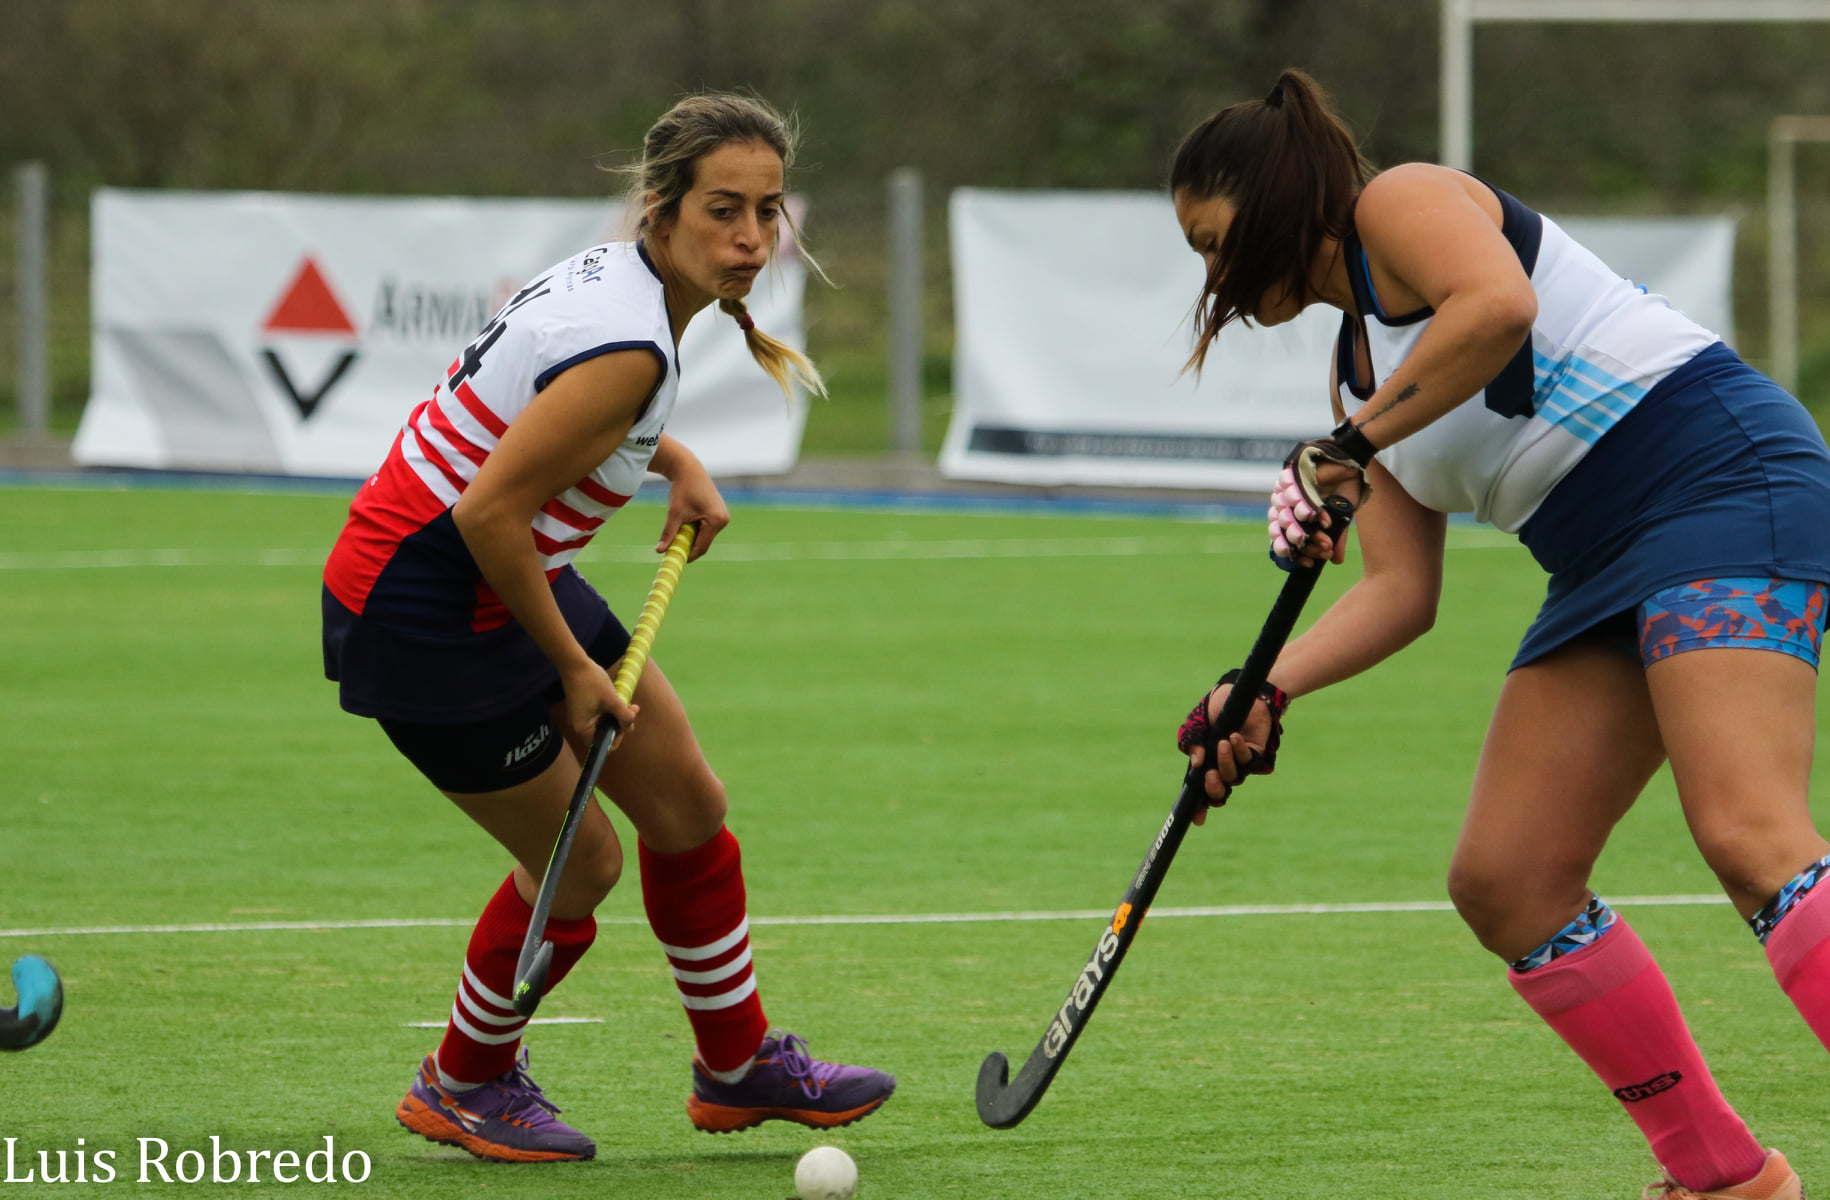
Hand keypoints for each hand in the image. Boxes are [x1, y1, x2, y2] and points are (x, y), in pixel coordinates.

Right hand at [559, 658, 638, 748]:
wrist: (575, 663)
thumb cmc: (592, 682)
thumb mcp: (612, 700)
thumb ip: (624, 716)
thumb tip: (630, 728)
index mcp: (583, 728)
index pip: (602, 744)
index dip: (618, 737)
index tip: (627, 725)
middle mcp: (579, 725)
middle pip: (604, 732)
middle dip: (621, 723)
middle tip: (633, 709)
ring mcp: (580, 716)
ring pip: (604, 722)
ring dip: (617, 715)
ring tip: (629, 704)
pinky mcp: (582, 707)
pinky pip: (599, 714)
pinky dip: (610, 709)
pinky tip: (619, 699)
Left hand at [657, 461, 729, 561]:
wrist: (689, 470)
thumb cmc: (682, 489)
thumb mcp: (675, 513)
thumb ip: (669, 533)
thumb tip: (660, 551)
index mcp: (716, 520)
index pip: (702, 546)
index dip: (688, 555)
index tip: (675, 559)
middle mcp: (723, 519)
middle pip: (705, 542)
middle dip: (690, 547)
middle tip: (674, 549)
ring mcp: (723, 516)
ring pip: (706, 536)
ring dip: (693, 538)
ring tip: (679, 531)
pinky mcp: (719, 513)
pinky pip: (708, 529)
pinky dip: (697, 530)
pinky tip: (686, 523)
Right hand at [1176, 673, 1288, 819]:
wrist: (1237, 692)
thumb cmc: (1215, 708)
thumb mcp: (1196, 724)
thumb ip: (1192, 741)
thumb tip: (1196, 762)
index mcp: (1204, 763)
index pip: (1199, 789)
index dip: (1198, 807)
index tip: (1196, 820)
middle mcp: (1221, 767)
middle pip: (1219, 791)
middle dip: (1214, 788)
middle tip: (1210, 775)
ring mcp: (1239, 762)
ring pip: (1234, 776)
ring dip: (1226, 762)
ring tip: (1222, 743)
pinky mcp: (1255, 753)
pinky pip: (1248, 761)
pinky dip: (1240, 749)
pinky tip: (1234, 736)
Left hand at [1269, 439, 1367, 568]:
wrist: (1351, 462)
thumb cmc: (1344, 490)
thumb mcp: (1342, 518)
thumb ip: (1336, 538)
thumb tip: (1335, 561)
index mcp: (1290, 517)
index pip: (1282, 539)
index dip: (1293, 553)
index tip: (1308, 563)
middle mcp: (1282, 504)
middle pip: (1281, 529)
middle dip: (1302, 544)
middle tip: (1322, 549)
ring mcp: (1283, 489)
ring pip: (1285, 514)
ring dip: (1304, 529)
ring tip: (1323, 538)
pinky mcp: (1290, 473)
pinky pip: (1292, 494)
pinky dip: (1305, 507)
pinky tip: (1319, 516)